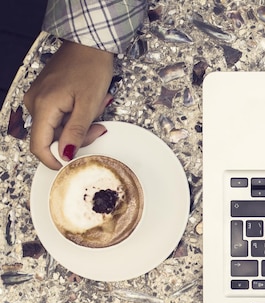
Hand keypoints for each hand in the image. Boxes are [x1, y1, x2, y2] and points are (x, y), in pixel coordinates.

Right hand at [24, 41, 114, 168]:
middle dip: (77, 137)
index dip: (54, 160)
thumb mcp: (89, 104)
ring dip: (79, 124)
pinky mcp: (47, 94)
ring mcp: (39, 97)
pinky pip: (60, 114)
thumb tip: (67, 155)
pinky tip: (87, 104)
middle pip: (52, 137)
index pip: (39, 146)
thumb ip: (77, 132)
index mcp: (42, 106)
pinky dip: (76, 114)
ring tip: (95, 108)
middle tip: (98, 127)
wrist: (89, 43)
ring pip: (58, 126)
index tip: (70, 165)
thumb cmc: (90, 68)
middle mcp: (35, 103)